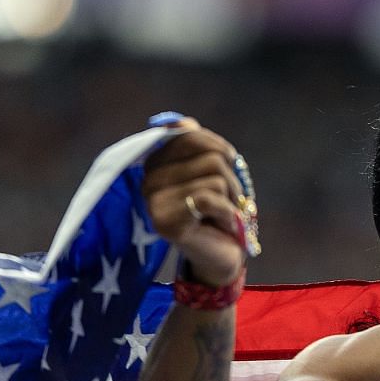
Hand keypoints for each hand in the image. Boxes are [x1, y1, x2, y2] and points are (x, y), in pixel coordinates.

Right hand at [143, 117, 248, 287]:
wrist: (219, 258)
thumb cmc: (217, 212)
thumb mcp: (211, 172)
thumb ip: (197, 145)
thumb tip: (185, 122)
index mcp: (154, 164)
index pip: (190, 134)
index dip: (219, 148)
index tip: (226, 170)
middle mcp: (147, 181)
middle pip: (209, 156)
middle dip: (230, 178)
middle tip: (227, 201)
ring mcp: (154, 203)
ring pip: (215, 176)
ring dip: (231, 198)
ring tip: (223, 215)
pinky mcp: (167, 223)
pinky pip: (211, 198)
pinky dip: (228, 212)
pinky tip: (223, 225)